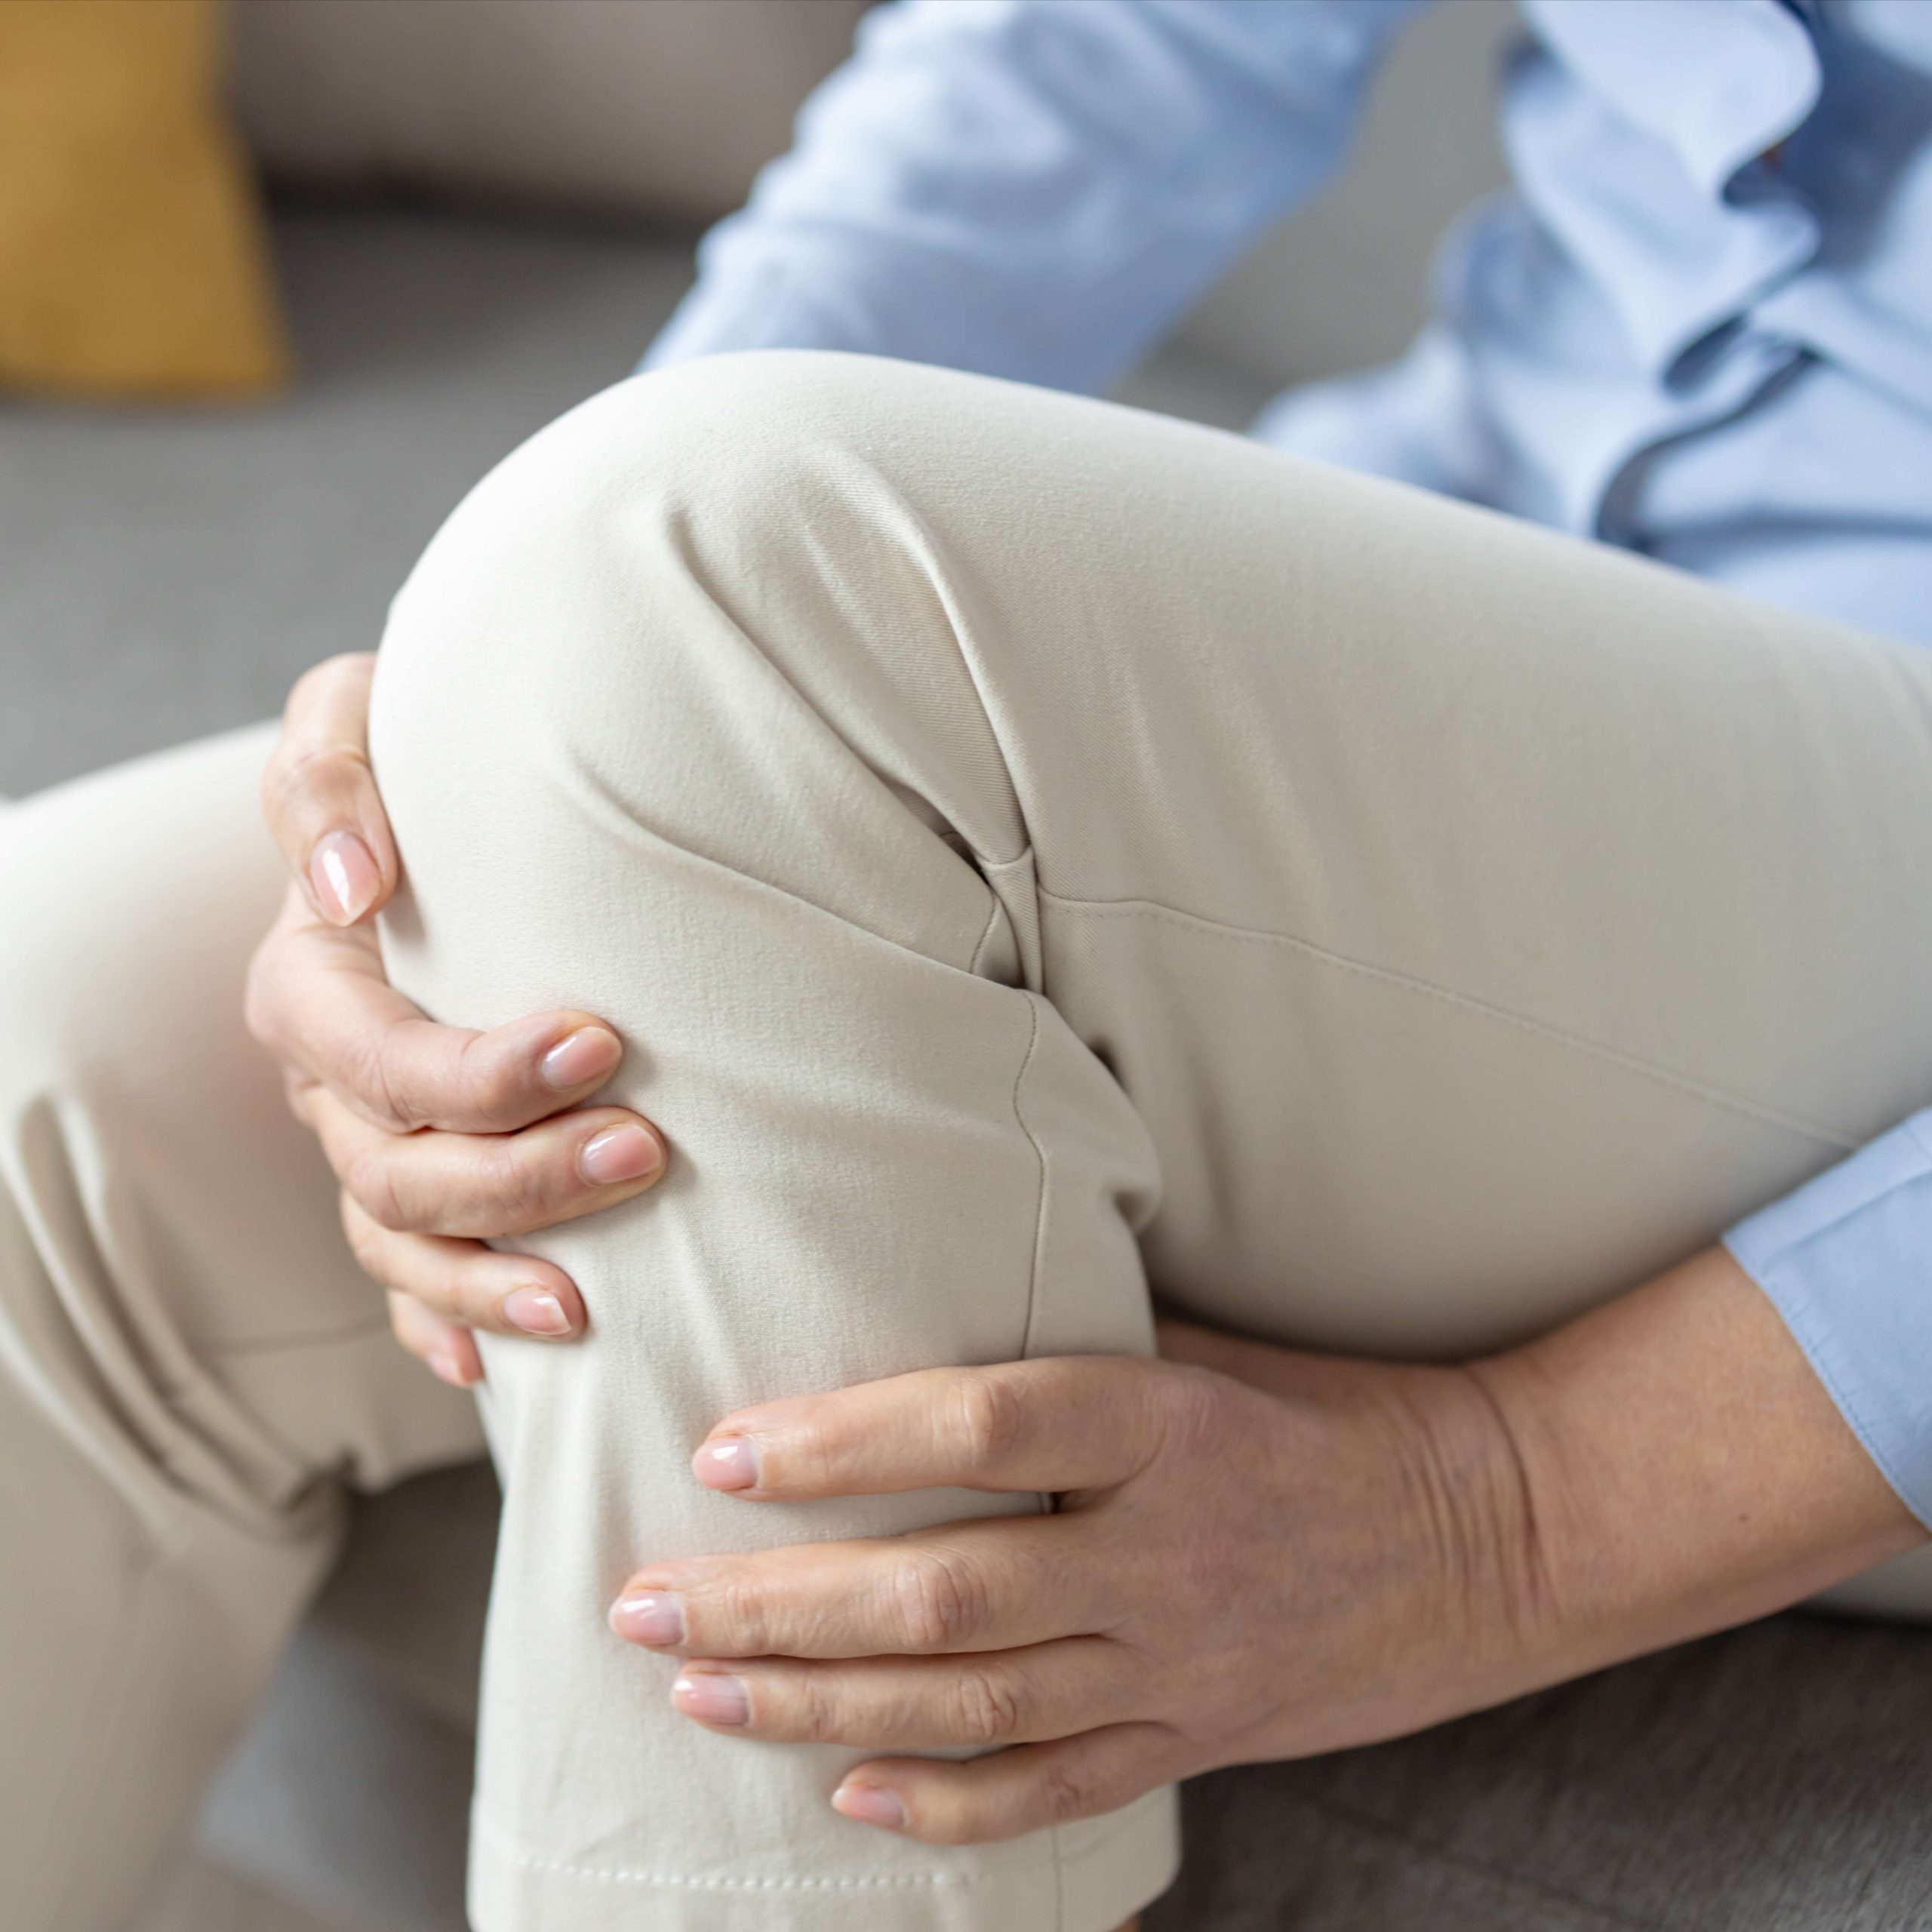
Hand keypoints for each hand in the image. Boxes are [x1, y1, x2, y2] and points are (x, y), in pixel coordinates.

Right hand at [246, 653, 668, 1385]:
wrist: (443, 812)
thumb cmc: (414, 761)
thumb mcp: (352, 718)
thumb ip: (329, 774)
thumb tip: (347, 889)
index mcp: (311, 983)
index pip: (380, 1060)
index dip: (480, 1074)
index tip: (598, 1045)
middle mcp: (329, 1084)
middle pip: (399, 1172)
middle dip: (518, 1179)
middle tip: (645, 1150)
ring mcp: (364, 1146)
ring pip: (405, 1248)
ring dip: (493, 1280)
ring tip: (589, 1305)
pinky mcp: (411, 1185)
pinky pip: (410, 1284)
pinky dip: (454, 1327)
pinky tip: (520, 1362)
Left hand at [609, 1250, 1918, 1845]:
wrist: (1491, 1533)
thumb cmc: (1333, 1410)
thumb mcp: (1215, 1347)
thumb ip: (1080, 1348)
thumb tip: (923, 1305)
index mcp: (1168, 1424)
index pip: (982, 1425)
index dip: (844, 1441)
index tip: (725, 1450)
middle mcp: (1163, 1553)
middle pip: (939, 1593)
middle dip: (774, 1606)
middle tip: (643, 1605)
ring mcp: (1179, 1665)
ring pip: (966, 1706)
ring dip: (814, 1703)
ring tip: (694, 1691)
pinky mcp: (1196, 1739)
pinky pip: (1052, 1791)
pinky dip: (943, 1806)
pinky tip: (841, 1795)